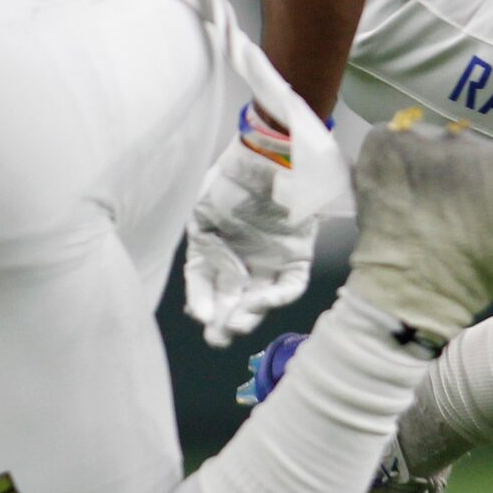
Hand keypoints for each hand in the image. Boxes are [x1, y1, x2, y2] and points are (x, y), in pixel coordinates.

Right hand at [185, 107, 318, 347]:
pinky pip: (289, 285)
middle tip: (217, 338)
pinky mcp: (297, 256)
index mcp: (218, 246)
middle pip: (232, 297)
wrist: (272, 154)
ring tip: (234, 326)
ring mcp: (271, 259)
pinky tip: (258, 303)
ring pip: (259, 298)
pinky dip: (275, 298)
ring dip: (247, 315)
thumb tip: (195, 274)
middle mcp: (244, 257)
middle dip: (223, 320)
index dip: (201, 301)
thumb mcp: (203, 208)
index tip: (199, 313)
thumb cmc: (233, 176)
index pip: (206, 283)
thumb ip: (200, 242)